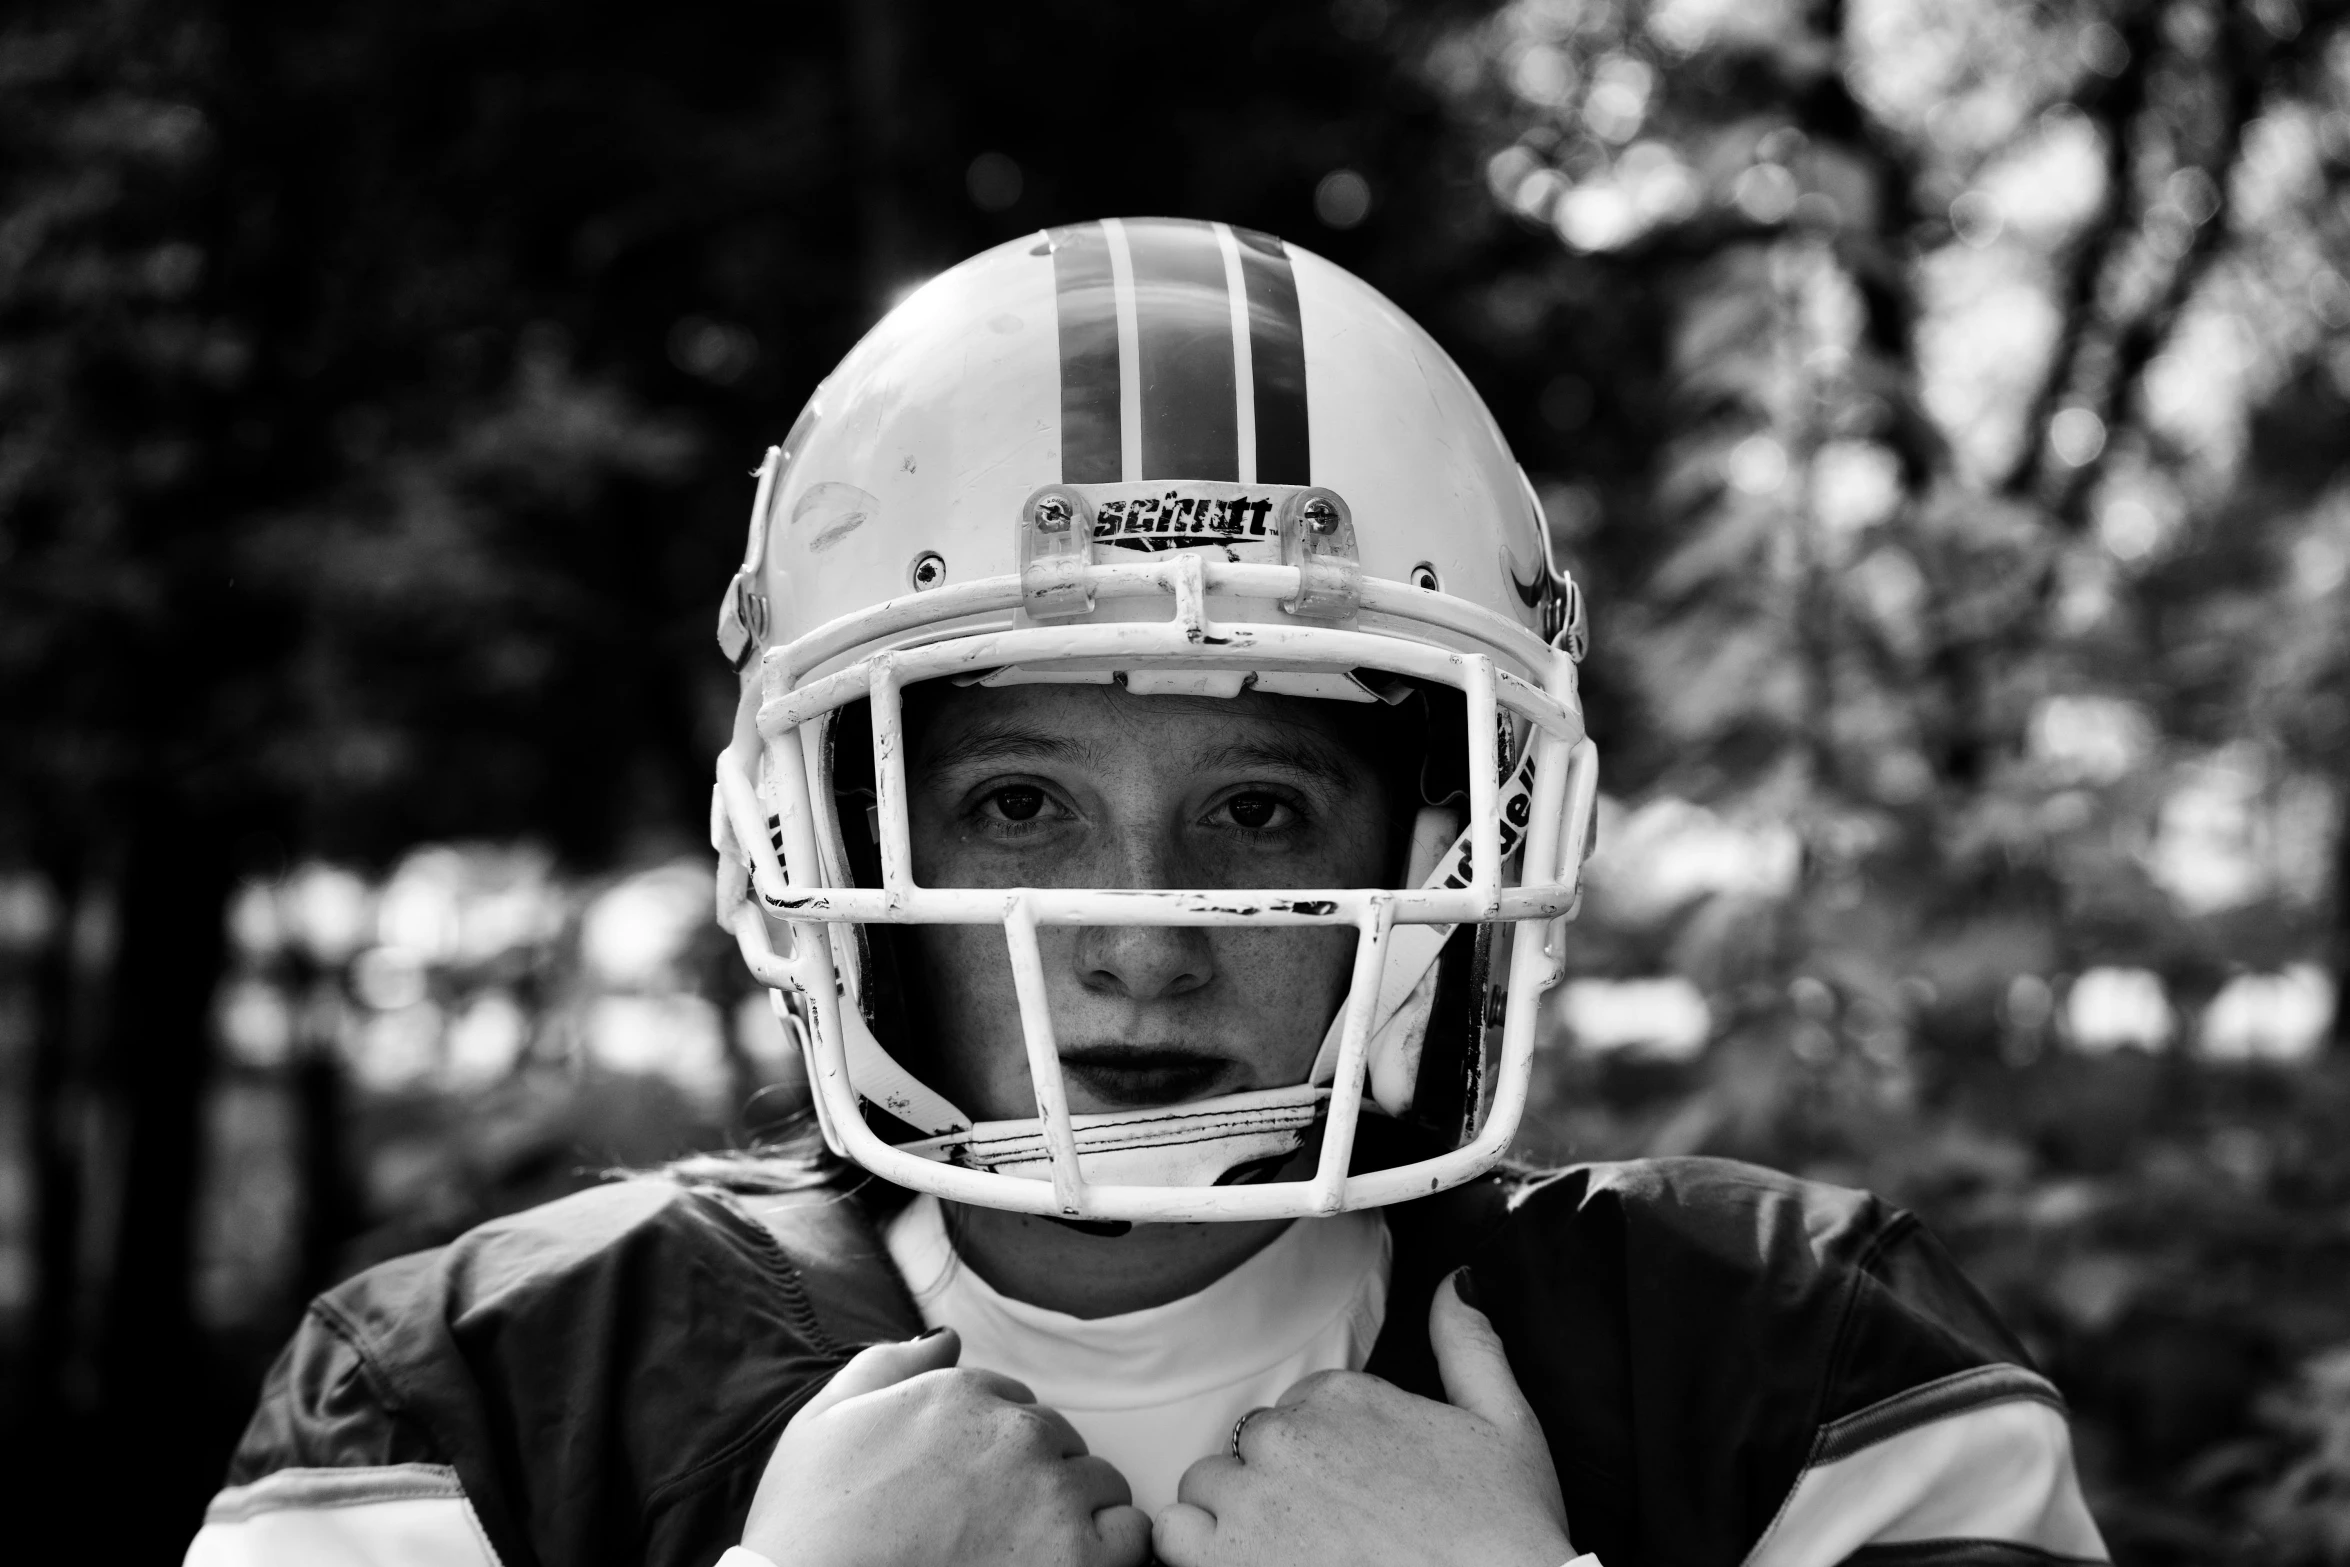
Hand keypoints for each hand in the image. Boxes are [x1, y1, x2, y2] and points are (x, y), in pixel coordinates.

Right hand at [741, 1327, 1151, 1566]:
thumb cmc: (808, 1529)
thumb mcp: (823, 1422)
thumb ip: (890, 1366)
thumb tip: (945, 1338)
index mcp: (965, 1394)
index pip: (1013, 1407)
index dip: (989, 1454)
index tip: (964, 1492)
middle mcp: (1018, 1433)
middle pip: (1058, 1443)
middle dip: (1033, 1478)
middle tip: (989, 1528)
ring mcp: (1053, 1495)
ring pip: (1100, 1485)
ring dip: (1076, 1512)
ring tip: (1027, 1551)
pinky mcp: (1078, 1560)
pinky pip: (1130, 1538)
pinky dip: (1110, 1553)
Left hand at [1154, 1270, 1573, 1566]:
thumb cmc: (1502, 1537)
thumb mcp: (1505, 1424)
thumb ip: (1469, 1344)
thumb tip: (1458, 1284)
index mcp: (1341, 1395)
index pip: (1297, 1407)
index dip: (1323, 1453)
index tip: (1351, 1487)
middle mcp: (1287, 1437)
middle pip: (1250, 1444)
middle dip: (1279, 1480)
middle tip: (1326, 1525)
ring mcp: (1250, 1498)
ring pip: (1206, 1486)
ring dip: (1235, 1513)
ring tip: (1286, 1548)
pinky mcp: (1222, 1559)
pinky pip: (1174, 1534)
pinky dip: (1197, 1549)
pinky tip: (1243, 1562)